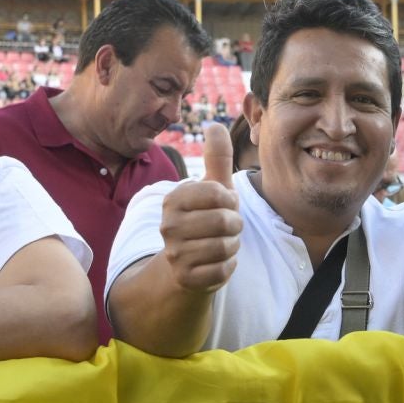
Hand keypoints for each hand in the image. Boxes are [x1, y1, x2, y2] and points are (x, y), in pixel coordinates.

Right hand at [159, 122, 242, 292]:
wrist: (186, 264)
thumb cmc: (204, 219)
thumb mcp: (211, 188)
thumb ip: (217, 158)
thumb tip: (215, 124)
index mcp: (173, 200)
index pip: (216, 192)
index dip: (230, 200)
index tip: (223, 205)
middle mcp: (168, 226)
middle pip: (224, 221)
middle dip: (235, 225)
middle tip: (227, 227)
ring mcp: (175, 253)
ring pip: (226, 247)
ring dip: (232, 245)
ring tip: (221, 243)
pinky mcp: (186, 277)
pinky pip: (223, 270)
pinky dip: (228, 265)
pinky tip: (218, 261)